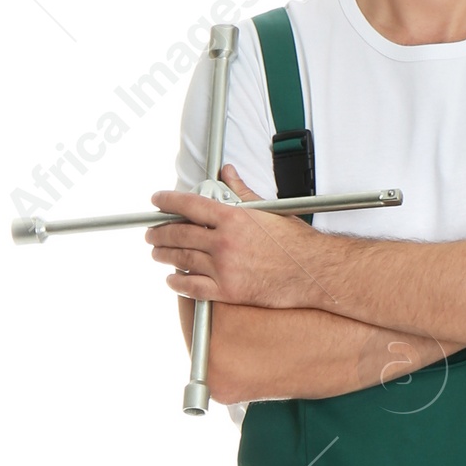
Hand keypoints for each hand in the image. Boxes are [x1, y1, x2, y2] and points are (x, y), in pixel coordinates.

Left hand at [147, 164, 331, 308]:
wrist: (313, 271)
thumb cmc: (295, 243)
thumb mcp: (269, 209)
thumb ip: (241, 192)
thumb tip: (228, 174)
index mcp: (233, 217)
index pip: (188, 205)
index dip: (167, 202)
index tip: (157, 202)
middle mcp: (224, 241)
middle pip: (178, 233)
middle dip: (159, 232)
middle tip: (152, 232)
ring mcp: (224, 267)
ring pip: (181, 259)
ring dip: (163, 255)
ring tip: (157, 252)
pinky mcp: (228, 291)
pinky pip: (193, 287)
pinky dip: (178, 284)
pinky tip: (173, 280)